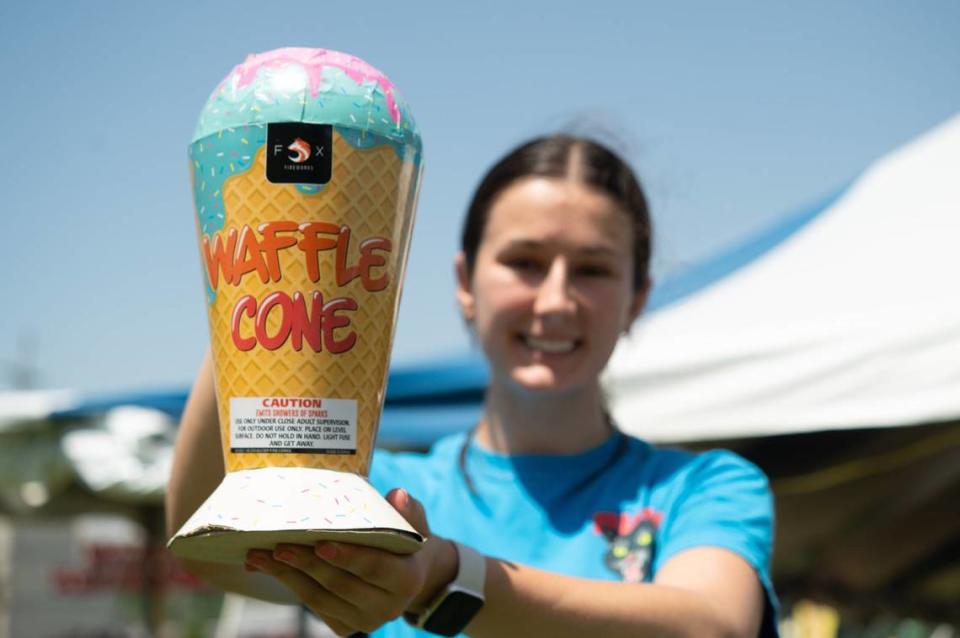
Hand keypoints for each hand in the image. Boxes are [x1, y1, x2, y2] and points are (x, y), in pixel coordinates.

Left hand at [244, 488, 457, 636]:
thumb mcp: (414, 523)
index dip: (348, 557)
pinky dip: (290, 583)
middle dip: (307, 564)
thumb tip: (397, 495)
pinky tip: (270, 566)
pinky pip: (313, 605)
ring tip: (260, 555)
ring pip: (320, 598)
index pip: (374, 568)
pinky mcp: (344, 627)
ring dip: (287, 575)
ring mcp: (364, 621)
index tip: (320, 544)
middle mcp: (387, 607)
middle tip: (279, 545)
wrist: (407, 575)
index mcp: (407, 580)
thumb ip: (407, 510)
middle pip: (340, 584)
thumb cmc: (405, 541)